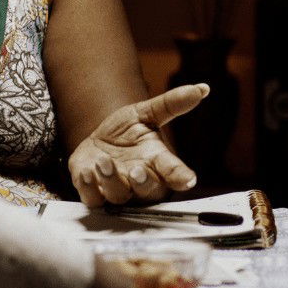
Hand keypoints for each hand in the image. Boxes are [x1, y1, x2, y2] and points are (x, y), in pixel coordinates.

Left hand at [69, 83, 208, 206]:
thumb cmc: (126, 133)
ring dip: (111, 180)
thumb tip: (202, 88)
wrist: (97, 141)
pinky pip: (93, 199)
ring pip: (119, 196)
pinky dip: (88, 188)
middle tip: (138, 171)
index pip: (174, 171)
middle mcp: (141, 180)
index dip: (181, 176)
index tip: (188, 179)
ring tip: (103, 161)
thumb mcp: (145, 113)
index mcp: (157, 161)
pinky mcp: (94, 194)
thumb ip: (171, 103)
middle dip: (144, 182)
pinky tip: (86, 173)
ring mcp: (118, 189)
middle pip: (149, 190)